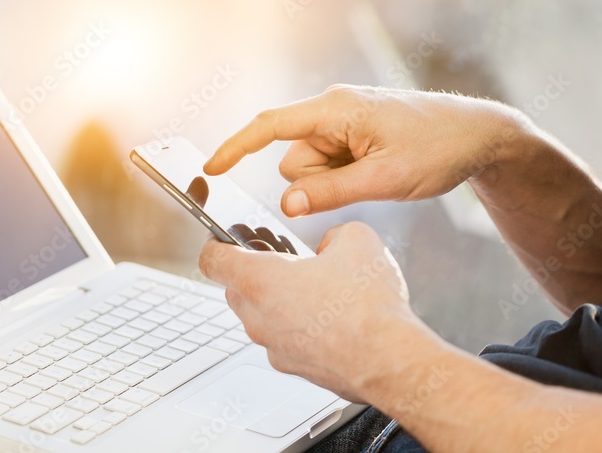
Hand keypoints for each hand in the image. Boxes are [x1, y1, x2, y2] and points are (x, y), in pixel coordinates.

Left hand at [198, 221, 417, 401]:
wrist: (389, 359)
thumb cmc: (367, 307)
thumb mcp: (355, 239)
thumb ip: (333, 233)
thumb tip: (333, 243)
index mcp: (260, 281)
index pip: (212, 260)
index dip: (216, 243)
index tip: (225, 238)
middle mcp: (258, 318)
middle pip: (235, 288)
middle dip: (255, 269)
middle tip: (281, 257)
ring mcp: (274, 347)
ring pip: (260, 315)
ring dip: (277, 299)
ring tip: (314, 286)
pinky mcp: (294, 367)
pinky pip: (284, 339)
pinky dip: (297, 326)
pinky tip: (330, 317)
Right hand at [204, 85, 522, 216]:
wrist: (479, 135)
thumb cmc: (438, 148)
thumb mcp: (385, 178)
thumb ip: (331, 192)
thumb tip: (288, 204)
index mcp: (335, 109)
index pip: (270, 126)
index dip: (236, 148)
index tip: (209, 169)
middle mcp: (333, 111)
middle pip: (293, 161)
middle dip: (316, 183)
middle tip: (366, 180)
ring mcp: (343, 123)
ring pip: (311, 169)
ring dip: (335, 183)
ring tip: (381, 173)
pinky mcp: (353, 135)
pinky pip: (330, 167)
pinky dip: (345, 178)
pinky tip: (381, 171)